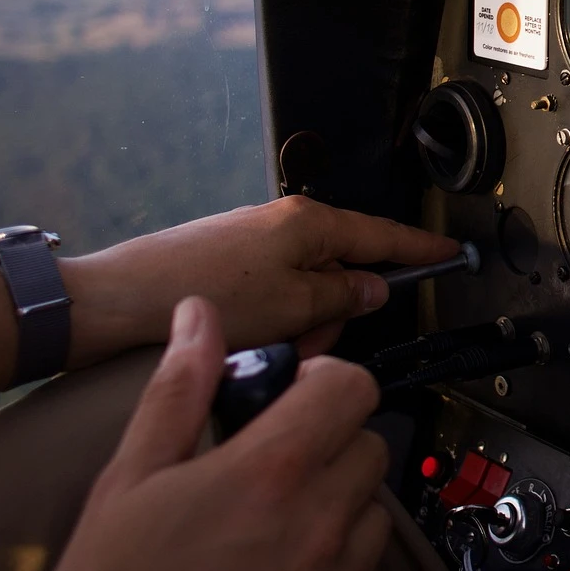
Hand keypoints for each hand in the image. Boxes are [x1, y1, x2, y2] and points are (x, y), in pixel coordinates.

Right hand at [10, 298, 393, 570]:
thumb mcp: (126, 483)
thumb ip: (177, 392)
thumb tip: (199, 319)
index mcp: (271, 470)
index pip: (350, 385)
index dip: (323, 379)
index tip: (293, 394)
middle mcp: (321, 521)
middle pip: (368, 444)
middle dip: (330, 440)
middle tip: (275, 463)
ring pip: (376, 513)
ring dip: (341, 506)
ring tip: (278, 527)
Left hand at [62, 196, 458, 366]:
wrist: (118, 302)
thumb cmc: (206, 297)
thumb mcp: (292, 307)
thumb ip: (343, 298)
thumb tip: (372, 289)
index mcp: (308, 221)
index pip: (383, 235)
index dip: (421, 250)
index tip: (451, 254)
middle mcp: (282, 222)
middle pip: (341, 269)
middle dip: (335, 313)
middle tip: (309, 345)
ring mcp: (252, 242)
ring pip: (306, 289)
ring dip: (301, 324)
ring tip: (270, 348)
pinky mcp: (226, 264)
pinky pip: (274, 294)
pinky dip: (274, 321)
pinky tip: (249, 343)